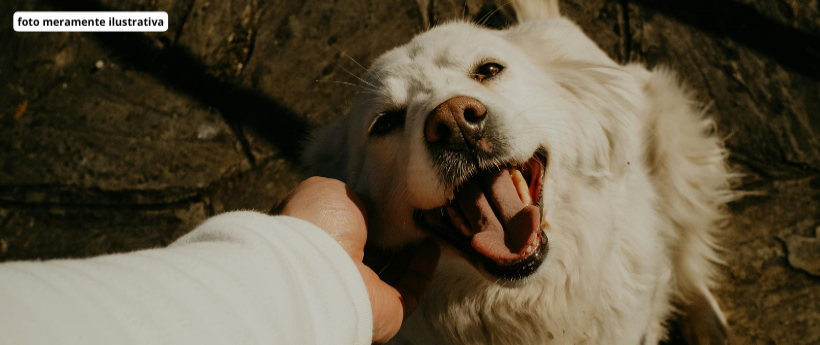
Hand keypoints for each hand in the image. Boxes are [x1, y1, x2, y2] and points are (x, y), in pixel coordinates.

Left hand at [272, 177, 439, 343]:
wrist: (320, 270)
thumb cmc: (318, 225)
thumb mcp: (331, 192)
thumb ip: (353, 198)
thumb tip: (372, 208)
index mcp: (317, 242)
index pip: (347, 228)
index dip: (369, 215)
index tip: (390, 202)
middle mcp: (336, 269)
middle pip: (371, 250)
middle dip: (393, 234)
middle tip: (415, 215)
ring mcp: (361, 292)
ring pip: (392, 272)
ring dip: (411, 251)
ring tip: (430, 227)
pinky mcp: (386, 310)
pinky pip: (410, 289)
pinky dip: (423, 269)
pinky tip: (432, 246)